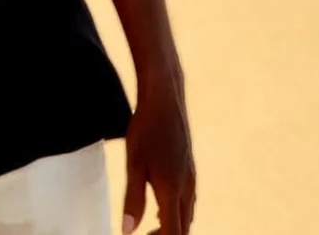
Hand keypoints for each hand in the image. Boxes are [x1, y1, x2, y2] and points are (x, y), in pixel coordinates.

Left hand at [122, 71, 195, 234]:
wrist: (165, 97)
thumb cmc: (146, 128)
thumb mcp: (134, 163)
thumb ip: (133, 199)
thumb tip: (128, 231)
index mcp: (172, 190)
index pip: (173, 232)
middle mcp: (186, 187)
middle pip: (183, 226)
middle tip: (145, 234)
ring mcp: (190, 176)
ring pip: (187, 212)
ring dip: (173, 224)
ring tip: (152, 226)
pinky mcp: (189, 165)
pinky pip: (188, 198)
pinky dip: (177, 209)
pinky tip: (163, 202)